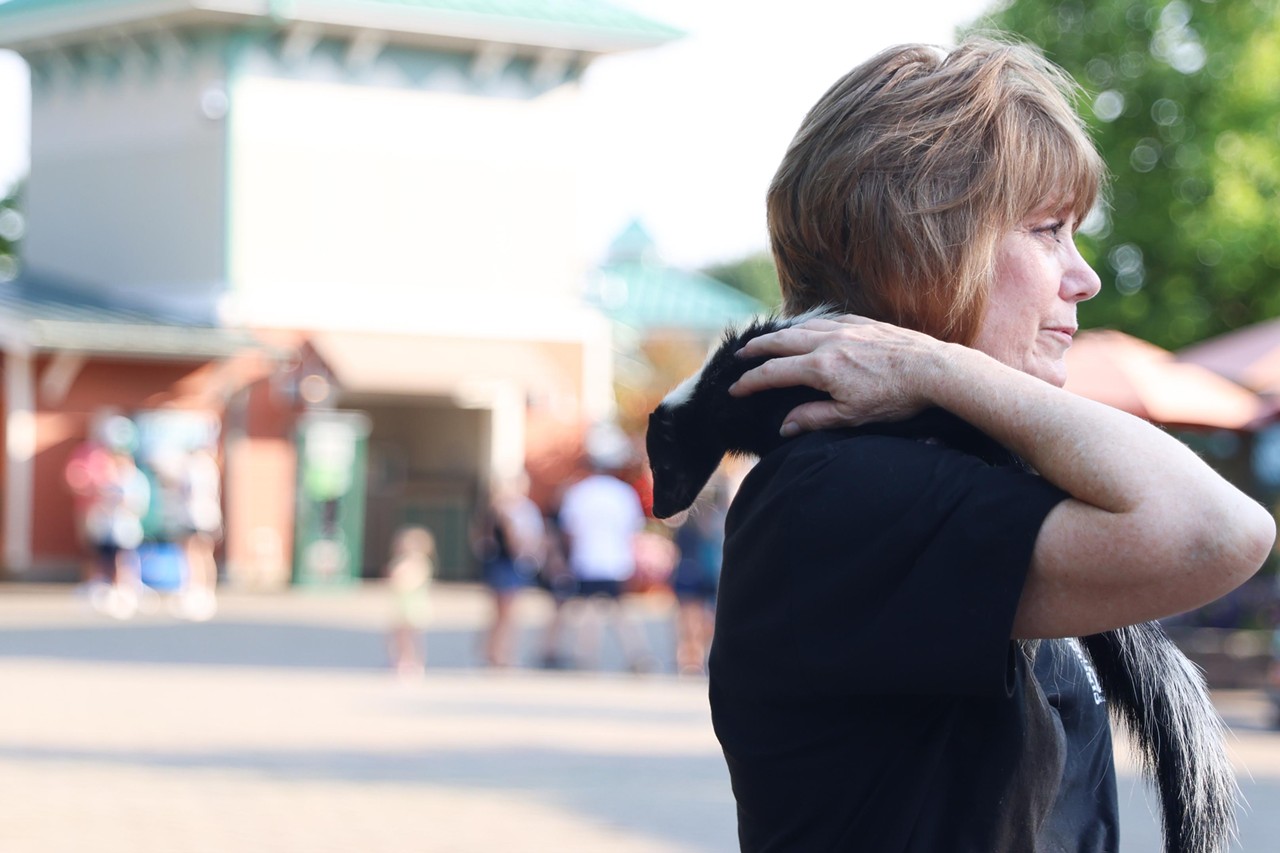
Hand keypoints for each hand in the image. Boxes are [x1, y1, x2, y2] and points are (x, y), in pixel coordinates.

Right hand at [729, 314, 947, 434]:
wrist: (934, 370)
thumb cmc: (895, 397)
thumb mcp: (851, 417)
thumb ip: (814, 418)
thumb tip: (785, 426)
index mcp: (820, 368)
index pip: (773, 373)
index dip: (749, 382)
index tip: (734, 390)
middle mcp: (828, 342)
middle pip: (780, 341)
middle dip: (756, 349)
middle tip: (740, 355)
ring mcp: (847, 329)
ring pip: (803, 326)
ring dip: (780, 333)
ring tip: (768, 340)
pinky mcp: (865, 323)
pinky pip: (828, 319)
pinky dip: (810, 324)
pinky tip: (809, 328)